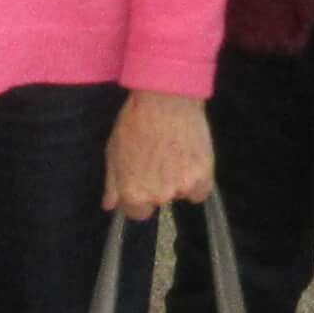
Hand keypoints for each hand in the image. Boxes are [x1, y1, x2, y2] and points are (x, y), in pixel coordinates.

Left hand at [105, 88, 214, 216]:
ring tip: (175, 153)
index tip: (143, 178)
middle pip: (159, 201)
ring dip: (179, 181)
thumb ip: (112, 183)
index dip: (139, 195)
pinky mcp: (204, 176)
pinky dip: (198, 180)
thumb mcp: (114, 151)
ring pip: (181, 194)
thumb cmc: (134, 122)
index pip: (137, 213)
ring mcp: (182, 188)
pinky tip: (191, 159)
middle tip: (159, 159)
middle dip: (158, 186)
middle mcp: (157, 196)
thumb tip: (110, 205)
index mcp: (133, 193)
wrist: (165, 99)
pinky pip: (201, 191)